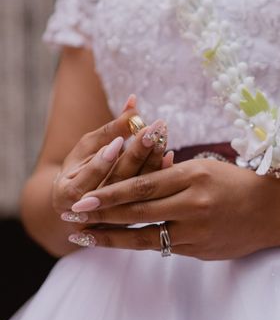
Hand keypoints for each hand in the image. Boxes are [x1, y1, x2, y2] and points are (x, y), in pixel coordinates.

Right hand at [56, 95, 171, 223]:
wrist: (85, 206)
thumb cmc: (82, 168)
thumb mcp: (89, 147)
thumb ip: (111, 129)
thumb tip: (133, 101)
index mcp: (69, 194)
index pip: (89, 177)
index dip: (103, 161)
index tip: (119, 141)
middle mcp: (92, 210)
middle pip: (118, 182)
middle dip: (136, 155)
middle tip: (153, 131)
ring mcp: (115, 217)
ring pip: (137, 191)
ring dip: (152, 163)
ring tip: (162, 138)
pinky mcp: (135, 218)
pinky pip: (152, 197)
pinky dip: (161, 176)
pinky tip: (170, 157)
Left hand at [64, 158, 279, 258]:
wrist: (275, 213)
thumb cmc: (240, 184)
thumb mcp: (207, 168)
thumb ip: (174, 176)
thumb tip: (138, 184)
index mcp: (195, 176)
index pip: (143, 185)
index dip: (109, 193)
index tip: (83, 198)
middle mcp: (194, 205)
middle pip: (138, 212)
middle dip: (101, 215)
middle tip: (73, 216)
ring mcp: (198, 231)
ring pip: (146, 236)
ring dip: (113, 237)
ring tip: (87, 237)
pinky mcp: (201, 250)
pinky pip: (165, 247)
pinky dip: (141, 243)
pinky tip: (122, 242)